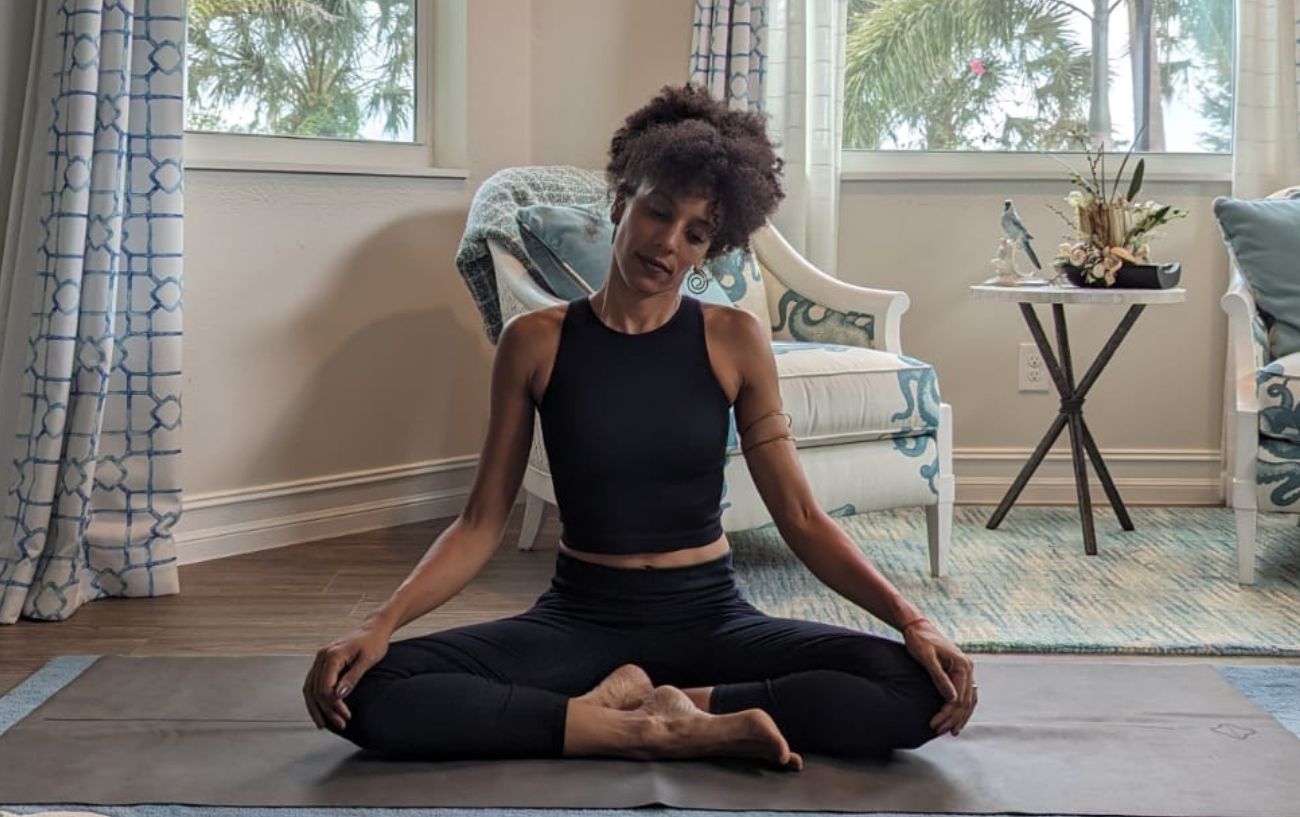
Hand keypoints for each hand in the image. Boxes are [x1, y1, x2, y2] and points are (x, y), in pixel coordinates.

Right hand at [303, 626, 389, 731]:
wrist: (373, 629)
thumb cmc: (374, 642)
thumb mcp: (367, 660)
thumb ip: (352, 677)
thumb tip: (339, 695)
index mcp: (332, 655)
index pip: (325, 687)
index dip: (333, 705)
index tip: (346, 716)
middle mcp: (322, 656)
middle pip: (316, 690)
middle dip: (326, 710)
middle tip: (341, 724)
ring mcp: (320, 659)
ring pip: (310, 688)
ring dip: (317, 708)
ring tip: (324, 724)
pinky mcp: (322, 662)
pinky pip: (313, 683)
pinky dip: (314, 698)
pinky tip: (320, 710)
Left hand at [902, 620, 976, 736]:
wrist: (918, 628)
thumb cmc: (919, 640)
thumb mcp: (926, 657)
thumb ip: (939, 676)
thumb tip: (952, 699)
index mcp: (962, 665)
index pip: (958, 698)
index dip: (947, 714)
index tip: (934, 725)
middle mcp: (968, 668)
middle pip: (965, 701)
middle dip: (952, 719)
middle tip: (938, 731)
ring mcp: (965, 670)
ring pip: (968, 700)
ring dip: (959, 717)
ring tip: (950, 731)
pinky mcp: (959, 672)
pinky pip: (965, 694)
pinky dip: (961, 708)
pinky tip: (956, 718)